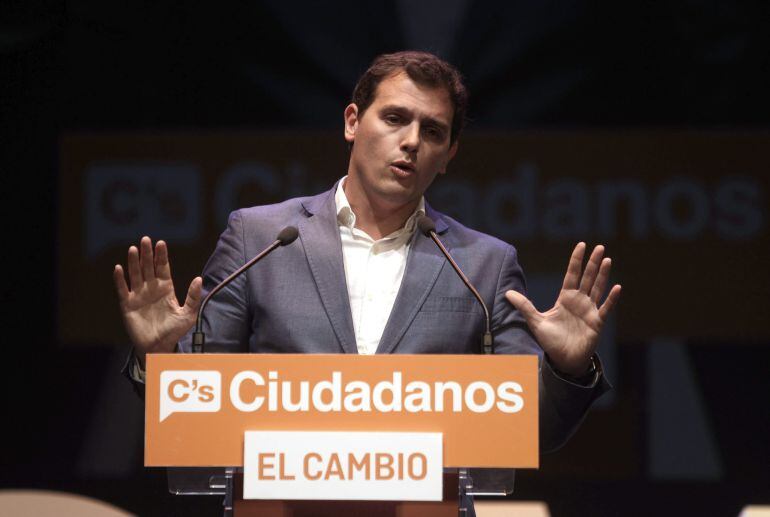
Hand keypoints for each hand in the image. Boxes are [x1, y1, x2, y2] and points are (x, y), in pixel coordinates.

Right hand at [113, 236, 201, 365]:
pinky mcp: (128, 305)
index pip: (163, 268)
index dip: (161, 256)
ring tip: (134, 249)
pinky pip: (123, 289)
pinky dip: (120, 279)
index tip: (161, 243)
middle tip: (146, 239)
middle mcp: (151, 289)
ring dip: (134, 262)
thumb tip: (199, 278)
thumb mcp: (188, 314)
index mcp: (166, 289)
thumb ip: (193, 297)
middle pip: (148, 267)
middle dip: (147, 254)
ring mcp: (139, 296)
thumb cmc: (174, 331)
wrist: (159, 347)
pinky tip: (119, 268)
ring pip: (135, 275)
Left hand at [505, 243, 620, 375]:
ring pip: (597, 288)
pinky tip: (617, 287)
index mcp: (565, 298)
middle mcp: (579, 301)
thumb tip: (507, 293)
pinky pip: (606, 308)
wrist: (563, 360)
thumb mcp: (536, 321)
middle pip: (587, 277)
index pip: (572, 274)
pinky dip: (611, 298)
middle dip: (593, 263)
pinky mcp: (597, 322)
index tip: (581, 245)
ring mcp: (589, 310)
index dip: (576, 260)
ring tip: (607, 260)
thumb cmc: (551, 341)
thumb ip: (524, 306)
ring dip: (603, 275)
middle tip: (599, 247)